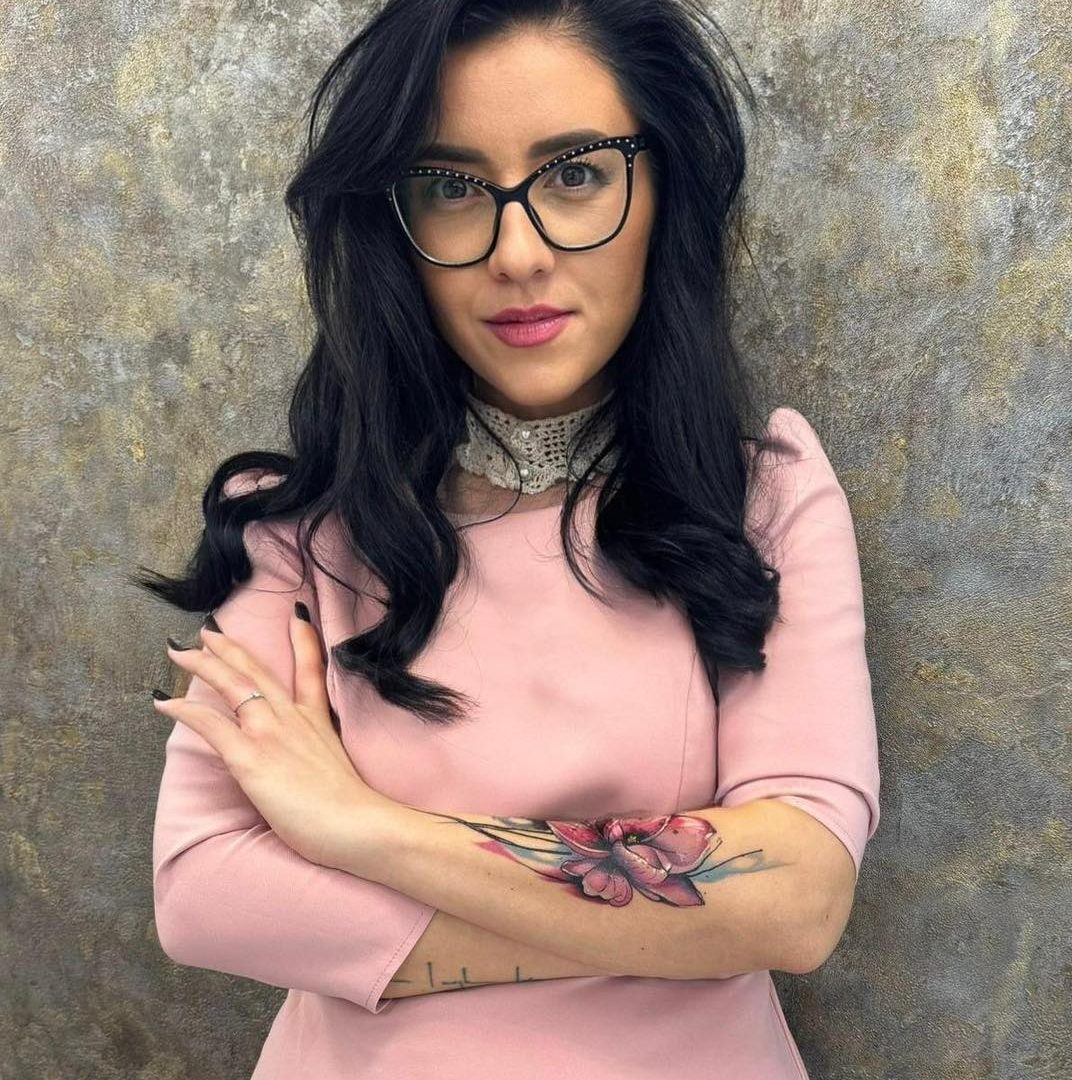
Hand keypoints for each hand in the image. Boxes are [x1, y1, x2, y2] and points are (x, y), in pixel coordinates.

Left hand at [153, 606, 398, 872]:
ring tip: (179, 652)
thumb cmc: (352, 811)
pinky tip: (165, 701)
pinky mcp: (250, 757)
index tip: (296, 614)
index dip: (303, 639)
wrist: (358, 824)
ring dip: (202, 665)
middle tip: (210, 631)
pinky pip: (210, 725)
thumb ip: (320, 754)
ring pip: (232, 685)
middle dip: (231, 647)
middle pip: (258, 671)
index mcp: (317, 722)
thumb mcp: (339, 768)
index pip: (311, 669)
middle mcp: (292, 719)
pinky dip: (184, 709)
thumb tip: (313, 760)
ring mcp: (270, 734)